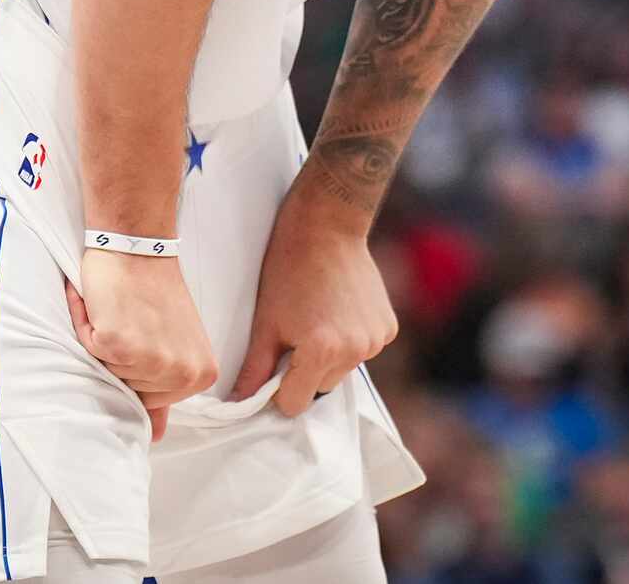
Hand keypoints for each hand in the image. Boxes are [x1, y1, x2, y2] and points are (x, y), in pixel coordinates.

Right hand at [66, 250, 217, 441]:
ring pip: (106, 372)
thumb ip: (163, 392)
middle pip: (128, 390)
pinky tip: (104, 304)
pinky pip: (88, 349)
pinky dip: (86, 326)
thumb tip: (156, 437)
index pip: (151, 400)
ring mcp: (150, 360)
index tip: (146, 333)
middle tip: (131, 319)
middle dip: (120, 357)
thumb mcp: (173, 343)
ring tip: (119, 310)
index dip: (138, 367)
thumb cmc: (154, 289)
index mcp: (200, 375)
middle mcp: (180, 373)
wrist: (138, 244)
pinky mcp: (118, 344)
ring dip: (102, 341)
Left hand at [230, 181, 396, 416]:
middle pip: (320, 388)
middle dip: (305, 371)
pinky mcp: (388, 327)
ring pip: (343, 370)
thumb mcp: (265, 321)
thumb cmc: (290, 267)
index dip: (279, 388)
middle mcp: (355, 350)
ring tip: (317, 318)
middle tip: (294, 333)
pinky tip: (338, 311)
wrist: (326, 225)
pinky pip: (363, 350)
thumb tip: (240, 402)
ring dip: (329, 356)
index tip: (275, 364)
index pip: (295, 403)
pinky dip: (350, 340)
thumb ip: (255, 369)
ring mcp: (375, 340)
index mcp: (322, 351)